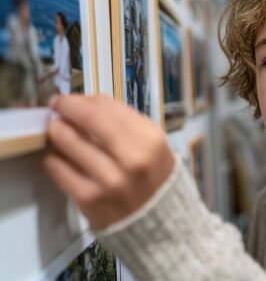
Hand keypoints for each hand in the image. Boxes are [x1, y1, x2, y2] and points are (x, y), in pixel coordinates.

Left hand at [45, 94, 174, 228]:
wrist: (158, 222)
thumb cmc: (152, 176)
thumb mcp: (151, 143)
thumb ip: (123, 121)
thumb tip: (85, 102)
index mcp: (151, 140)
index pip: (108, 107)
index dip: (85, 99)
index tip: (74, 99)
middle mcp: (132, 158)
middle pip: (88, 118)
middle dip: (66, 106)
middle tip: (57, 104)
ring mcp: (109, 180)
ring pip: (67, 140)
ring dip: (56, 129)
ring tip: (56, 129)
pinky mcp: (89, 200)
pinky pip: (57, 169)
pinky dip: (53, 157)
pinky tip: (58, 155)